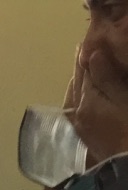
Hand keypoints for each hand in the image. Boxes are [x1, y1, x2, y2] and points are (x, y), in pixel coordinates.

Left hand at [67, 42, 127, 161]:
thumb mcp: (125, 100)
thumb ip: (107, 79)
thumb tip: (91, 56)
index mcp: (86, 103)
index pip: (84, 73)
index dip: (86, 57)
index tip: (86, 42)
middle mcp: (78, 114)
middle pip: (77, 85)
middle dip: (81, 69)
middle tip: (83, 50)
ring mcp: (82, 127)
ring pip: (76, 98)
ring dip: (81, 83)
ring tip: (85, 69)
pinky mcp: (88, 137)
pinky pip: (79, 111)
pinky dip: (82, 98)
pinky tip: (87, 97)